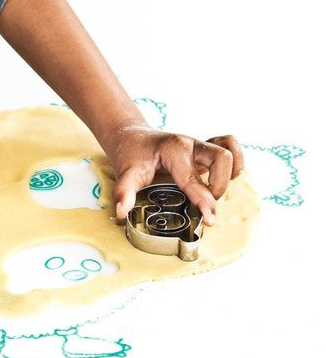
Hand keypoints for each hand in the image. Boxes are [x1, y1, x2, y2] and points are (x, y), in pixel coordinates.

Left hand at [104, 124, 243, 224]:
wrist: (132, 137)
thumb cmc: (131, 154)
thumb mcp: (125, 172)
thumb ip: (124, 192)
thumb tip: (121, 213)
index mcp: (174, 149)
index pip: (194, 178)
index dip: (204, 201)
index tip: (210, 220)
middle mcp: (192, 144)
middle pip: (222, 159)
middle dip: (217, 187)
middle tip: (202, 203)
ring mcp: (200, 145)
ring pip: (230, 151)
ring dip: (229, 174)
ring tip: (213, 190)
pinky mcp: (206, 149)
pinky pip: (230, 146)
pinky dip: (235, 160)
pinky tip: (223, 177)